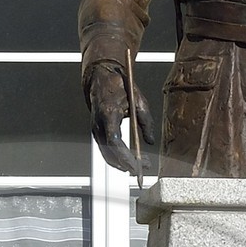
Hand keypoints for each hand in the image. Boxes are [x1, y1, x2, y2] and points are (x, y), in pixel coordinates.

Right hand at [88, 62, 155, 179]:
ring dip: (121, 164)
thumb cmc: (118, 86)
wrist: (101, 78)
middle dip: (125, 165)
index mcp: (108, 115)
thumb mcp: (138, 101)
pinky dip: (116, 157)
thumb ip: (146, 122)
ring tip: (137, 165)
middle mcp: (99, 125)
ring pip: (106, 155)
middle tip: (141, 168)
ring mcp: (95, 129)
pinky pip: (105, 149)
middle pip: (110, 154)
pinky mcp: (97, 132)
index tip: (136, 165)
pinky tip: (127, 159)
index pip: (115, 143)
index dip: (125, 157)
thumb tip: (150, 140)